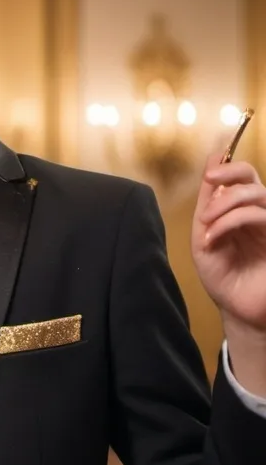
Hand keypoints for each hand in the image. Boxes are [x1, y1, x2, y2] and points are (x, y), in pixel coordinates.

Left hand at [192, 154, 265, 332]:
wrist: (234, 307)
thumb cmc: (222, 272)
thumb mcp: (204, 233)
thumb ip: (208, 199)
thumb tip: (213, 157)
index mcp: (243, 208)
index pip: (244, 174)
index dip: (227, 167)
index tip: (208, 176)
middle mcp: (261, 213)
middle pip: (253, 178)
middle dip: (226, 182)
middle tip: (205, 206)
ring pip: (258, 195)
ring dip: (225, 206)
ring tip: (206, 227)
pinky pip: (260, 216)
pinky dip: (230, 222)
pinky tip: (213, 239)